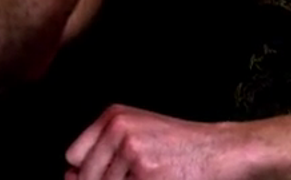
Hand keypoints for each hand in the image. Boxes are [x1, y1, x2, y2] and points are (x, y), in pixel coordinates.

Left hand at [65, 104, 254, 179]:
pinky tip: (159, 178)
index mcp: (114, 116)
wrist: (221, 151)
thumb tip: (69, 176)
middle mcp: (120, 129)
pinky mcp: (147, 175)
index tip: (106, 173)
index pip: (74, 156)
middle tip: (140, 173)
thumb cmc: (182, 146)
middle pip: (88, 177)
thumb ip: (101, 151)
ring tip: (153, 173)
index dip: (87, 173)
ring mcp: (133, 153)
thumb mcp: (139, 131)